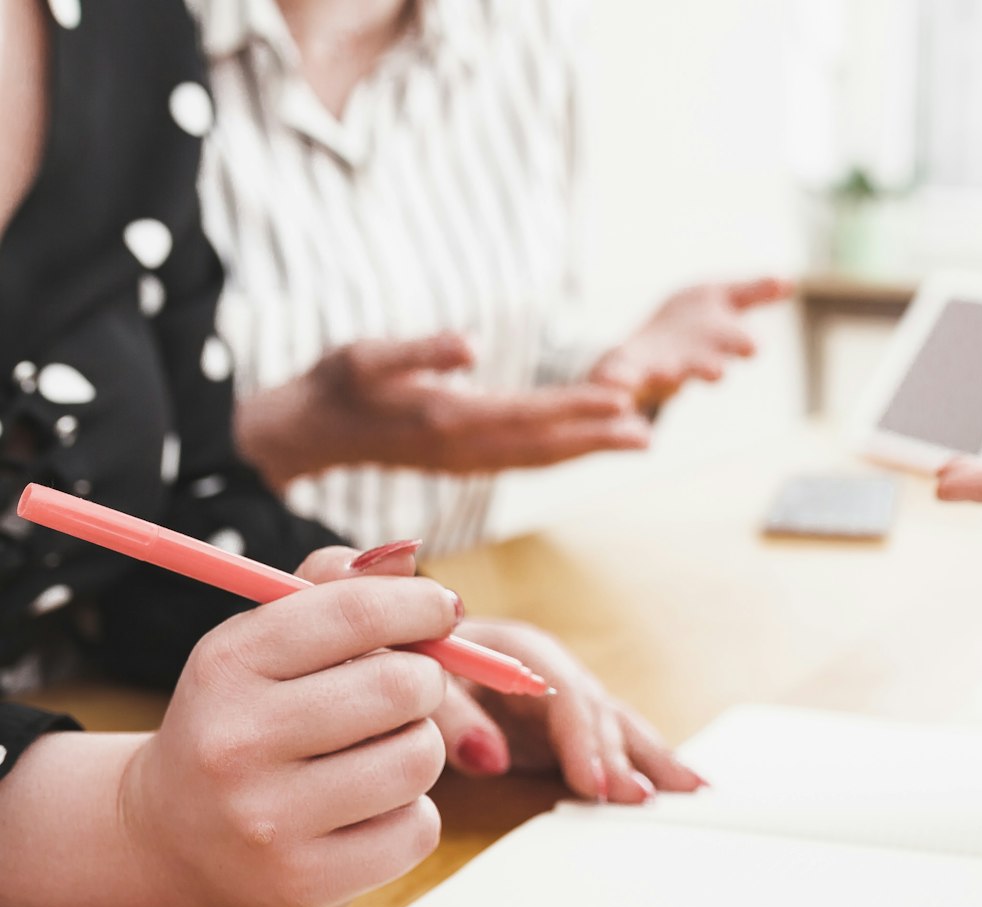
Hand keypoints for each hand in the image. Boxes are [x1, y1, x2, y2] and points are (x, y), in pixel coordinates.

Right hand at [117, 546, 460, 906]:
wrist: (171, 836)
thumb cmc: (242, 719)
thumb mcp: (261, 644)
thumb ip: (333, 590)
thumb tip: (406, 555)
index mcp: (226, 666)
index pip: (355, 612)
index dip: (421, 604)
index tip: (440, 610)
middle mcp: (237, 744)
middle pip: (404, 687)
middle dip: (424, 681)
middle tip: (406, 691)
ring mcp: (268, 822)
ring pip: (420, 759)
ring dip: (418, 749)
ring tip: (375, 753)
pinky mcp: (307, 884)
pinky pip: (418, 829)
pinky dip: (410, 814)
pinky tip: (364, 810)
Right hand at [236, 334, 652, 487]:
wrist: (308, 431)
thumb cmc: (337, 384)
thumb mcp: (367, 356)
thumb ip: (419, 352)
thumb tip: (467, 345)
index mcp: (448, 419)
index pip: (528, 415)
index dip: (577, 408)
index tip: (621, 400)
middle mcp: (464, 449)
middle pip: (545, 446)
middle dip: (598, 439)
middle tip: (648, 434)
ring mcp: (466, 461)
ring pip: (539, 458)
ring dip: (588, 449)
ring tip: (637, 440)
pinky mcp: (464, 462)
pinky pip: (525, 460)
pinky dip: (562, 452)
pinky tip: (588, 444)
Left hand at [428, 619, 705, 802]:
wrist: (409, 653)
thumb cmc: (411, 666)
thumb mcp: (421, 685)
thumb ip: (451, 716)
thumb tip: (491, 759)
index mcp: (525, 653)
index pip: (566, 697)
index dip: (583, 741)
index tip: (592, 784)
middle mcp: (557, 673)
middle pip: (601, 716)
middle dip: (622, 760)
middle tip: (641, 802)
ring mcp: (568, 700)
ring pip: (619, 729)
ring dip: (653, 762)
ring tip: (694, 794)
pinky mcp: (568, 728)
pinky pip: (615, 744)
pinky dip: (646, 765)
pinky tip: (682, 787)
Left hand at [589, 277, 795, 415]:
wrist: (653, 344)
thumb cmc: (696, 322)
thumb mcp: (724, 299)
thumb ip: (754, 292)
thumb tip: (789, 279)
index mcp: (720, 344)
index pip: (737, 344)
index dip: (744, 345)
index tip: (752, 346)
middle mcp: (695, 361)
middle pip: (706, 366)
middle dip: (710, 369)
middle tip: (716, 373)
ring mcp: (663, 367)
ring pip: (669, 375)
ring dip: (667, 376)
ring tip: (663, 375)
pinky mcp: (630, 368)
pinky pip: (624, 375)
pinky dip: (618, 380)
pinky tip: (610, 380)